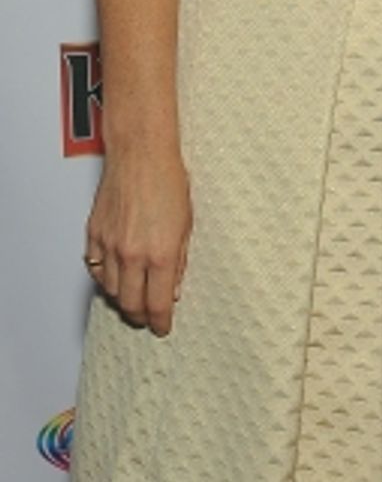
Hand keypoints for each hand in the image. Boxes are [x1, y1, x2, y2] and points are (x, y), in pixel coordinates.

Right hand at [84, 152, 192, 336]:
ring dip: (123, 298)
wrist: (140, 154)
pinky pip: (96, 269)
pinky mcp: (94, 235)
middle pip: (131, 304)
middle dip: (141, 317)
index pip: (159, 304)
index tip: (162, 327)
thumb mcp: (186, 225)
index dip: (161, 322)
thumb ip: (179, 261)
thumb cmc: (168, 180)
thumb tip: (175, 288)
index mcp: (160, 254)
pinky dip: (105, 278)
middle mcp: (133, 254)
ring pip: (111, 290)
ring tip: (134, 297)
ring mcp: (110, 245)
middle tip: (148, 318)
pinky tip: (115, 276)